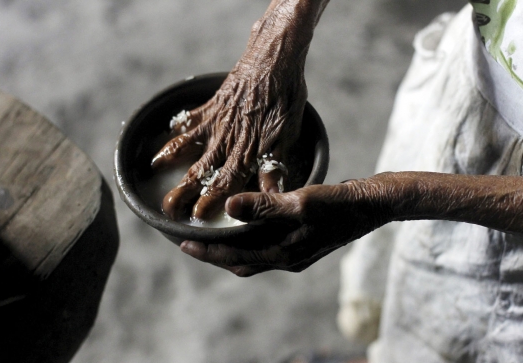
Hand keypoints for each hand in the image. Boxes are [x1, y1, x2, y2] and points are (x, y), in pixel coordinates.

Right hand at [151, 2, 316, 220]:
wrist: (275, 59)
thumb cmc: (286, 99)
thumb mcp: (287, 135)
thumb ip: (275, 167)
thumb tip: (272, 194)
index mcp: (246, 152)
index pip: (224, 184)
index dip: (209, 201)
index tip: (195, 216)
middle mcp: (226, 141)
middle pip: (200, 172)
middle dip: (182, 191)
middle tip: (167, 208)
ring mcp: (215, 122)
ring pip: (188, 146)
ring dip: (170, 158)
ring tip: (154, 168)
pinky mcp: (211, 105)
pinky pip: (189, 117)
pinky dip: (178, 125)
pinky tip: (169, 130)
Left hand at [180, 179, 392, 276]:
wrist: (371, 205)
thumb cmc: (339, 204)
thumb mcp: (301, 202)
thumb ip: (264, 206)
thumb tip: (229, 207)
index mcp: (283, 254)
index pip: (234, 258)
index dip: (206, 252)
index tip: (182, 244)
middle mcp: (286, 258)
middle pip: (240, 262)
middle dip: (214, 254)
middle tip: (190, 243)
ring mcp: (295, 253)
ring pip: (253, 257)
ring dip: (231, 249)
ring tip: (212, 236)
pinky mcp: (301, 243)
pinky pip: (266, 248)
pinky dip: (249, 241)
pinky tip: (246, 227)